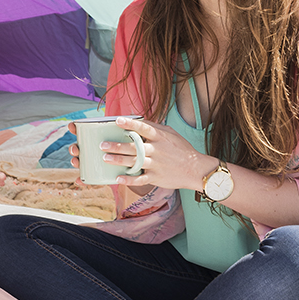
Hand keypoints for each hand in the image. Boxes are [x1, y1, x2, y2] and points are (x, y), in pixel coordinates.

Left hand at [69, 118, 208, 193]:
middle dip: (117, 146)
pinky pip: (140, 179)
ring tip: (105, 158)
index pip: (143, 128)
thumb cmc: (182, 149)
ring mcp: (155, 164)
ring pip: (134, 162)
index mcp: (160, 137)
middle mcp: (156, 150)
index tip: (117, 120)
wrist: (196, 169)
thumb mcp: (171, 134)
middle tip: (102, 145)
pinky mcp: (155, 177)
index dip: (130, 124)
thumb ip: (155, 127)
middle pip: (133, 147)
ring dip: (118, 160)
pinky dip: (129, 179)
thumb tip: (139, 119)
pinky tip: (118, 178)